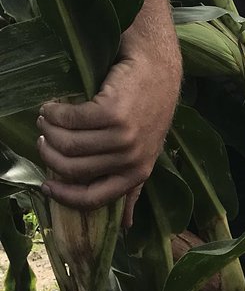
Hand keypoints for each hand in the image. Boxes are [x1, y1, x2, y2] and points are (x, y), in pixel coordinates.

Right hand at [37, 45, 179, 228]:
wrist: (157, 64)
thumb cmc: (149, 105)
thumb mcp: (147, 150)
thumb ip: (133, 185)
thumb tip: (125, 226)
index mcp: (138, 172)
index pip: (94, 198)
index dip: (64, 195)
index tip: (44, 185)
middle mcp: (132, 157)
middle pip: (72, 168)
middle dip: (49, 154)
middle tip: (42, 138)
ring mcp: (123, 136)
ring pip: (67, 143)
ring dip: (49, 130)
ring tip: (45, 118)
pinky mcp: (113, 113)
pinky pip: (70, 120)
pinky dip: (55, 112)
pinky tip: (52, 106)